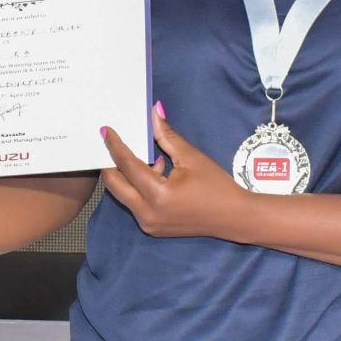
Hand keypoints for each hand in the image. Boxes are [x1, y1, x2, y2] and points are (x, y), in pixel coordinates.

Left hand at [99, 105, 245, 239]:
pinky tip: (156, 174)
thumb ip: (167, 136)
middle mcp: (146, 212)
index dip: (115, 146)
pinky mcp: (151, 228)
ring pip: (122, 195)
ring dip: (126, 176)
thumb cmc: (216, 186)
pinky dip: (137, 188)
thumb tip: (154, 112)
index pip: (127, 165)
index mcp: (157, 194)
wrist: (234, 218)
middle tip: (113, 145)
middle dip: (111, 163)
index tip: (106, 131)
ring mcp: (148, 223)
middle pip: (114, 185)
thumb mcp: (191, 157)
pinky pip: (135, 204)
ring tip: (145, 159)